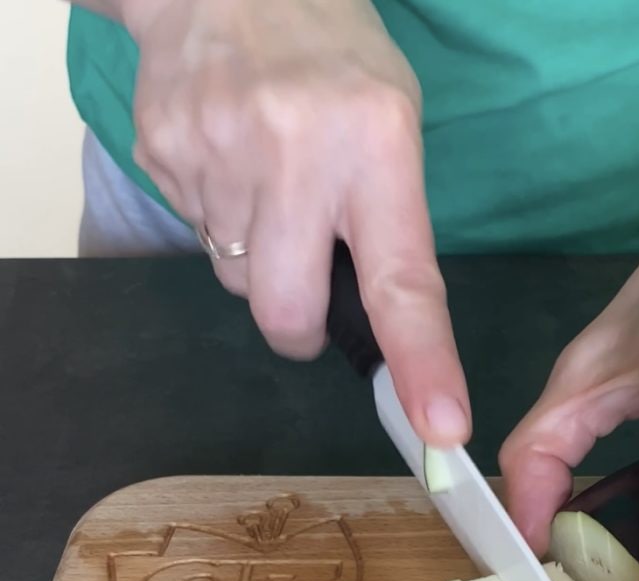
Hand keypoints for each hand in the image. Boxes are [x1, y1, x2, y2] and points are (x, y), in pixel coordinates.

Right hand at [125, 0, 468, 444]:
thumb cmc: (334, 60)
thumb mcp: (393, 126)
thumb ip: (387, 226)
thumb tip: (369, 327)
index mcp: (375, 147)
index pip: (402, 285)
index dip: (422, 366)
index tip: (441, 427)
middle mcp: (293, 155)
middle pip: (284, 315)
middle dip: (295, 325)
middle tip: (307, 276)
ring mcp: (216, 154)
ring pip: (234, 279)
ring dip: (257, 259)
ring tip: (267, 182)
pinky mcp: (161, 153)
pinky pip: (195, 235)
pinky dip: (219, 219)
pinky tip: (231, 162)